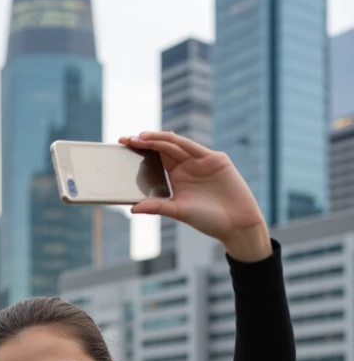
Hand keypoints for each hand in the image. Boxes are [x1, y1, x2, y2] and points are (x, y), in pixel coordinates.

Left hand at [119, 131, 271, 257]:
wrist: (237, 223)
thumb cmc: (208, 220)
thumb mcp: (179, 211)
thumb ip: (157, 206)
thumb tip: (133, 208)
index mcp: (177, 177)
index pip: (156, 158)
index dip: (141, 151)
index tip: (123, 147)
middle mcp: (187, 166)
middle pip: (163, 148)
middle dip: (145, 142)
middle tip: (126, 140)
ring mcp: (201, 161)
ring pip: (176, 144)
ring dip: (158, 139)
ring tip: (140, 138)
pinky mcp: (215, 159)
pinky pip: (193, 147)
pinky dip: (179, 142)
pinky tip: (166, 137)